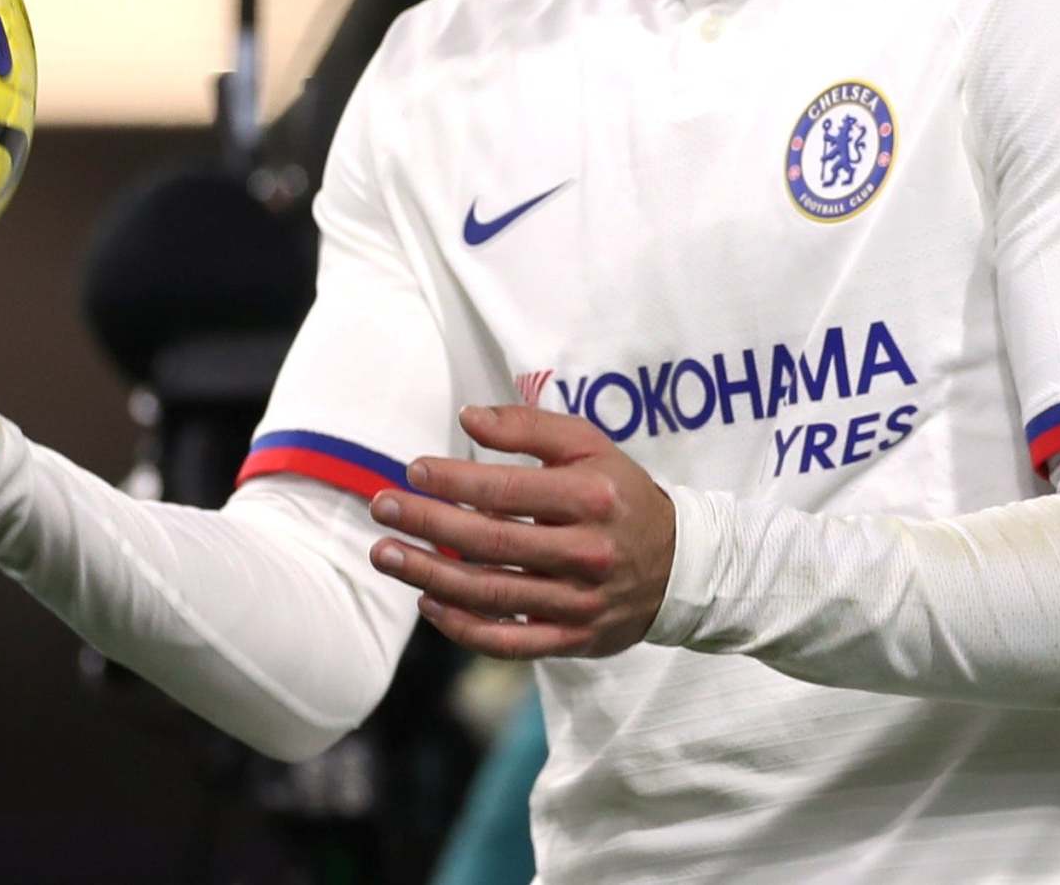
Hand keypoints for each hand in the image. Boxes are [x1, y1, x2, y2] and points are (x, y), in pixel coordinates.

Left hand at [366, 404, 675, 658]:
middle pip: (492, 543)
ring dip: (429, 574)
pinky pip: (508, 641)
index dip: (454, 481)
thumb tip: (466, 418)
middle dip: (428, 524)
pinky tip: (427, 601)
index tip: (412, 470)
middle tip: (381, 506)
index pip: (508, 491)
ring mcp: (579, 602)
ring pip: (492, 594)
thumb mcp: (588, 444)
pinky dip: (463, 627)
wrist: (679, 566)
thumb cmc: (619, 493)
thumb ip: (528, 427)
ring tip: (385, 554)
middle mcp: (587, 553)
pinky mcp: (572, 638)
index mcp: (592, 498)